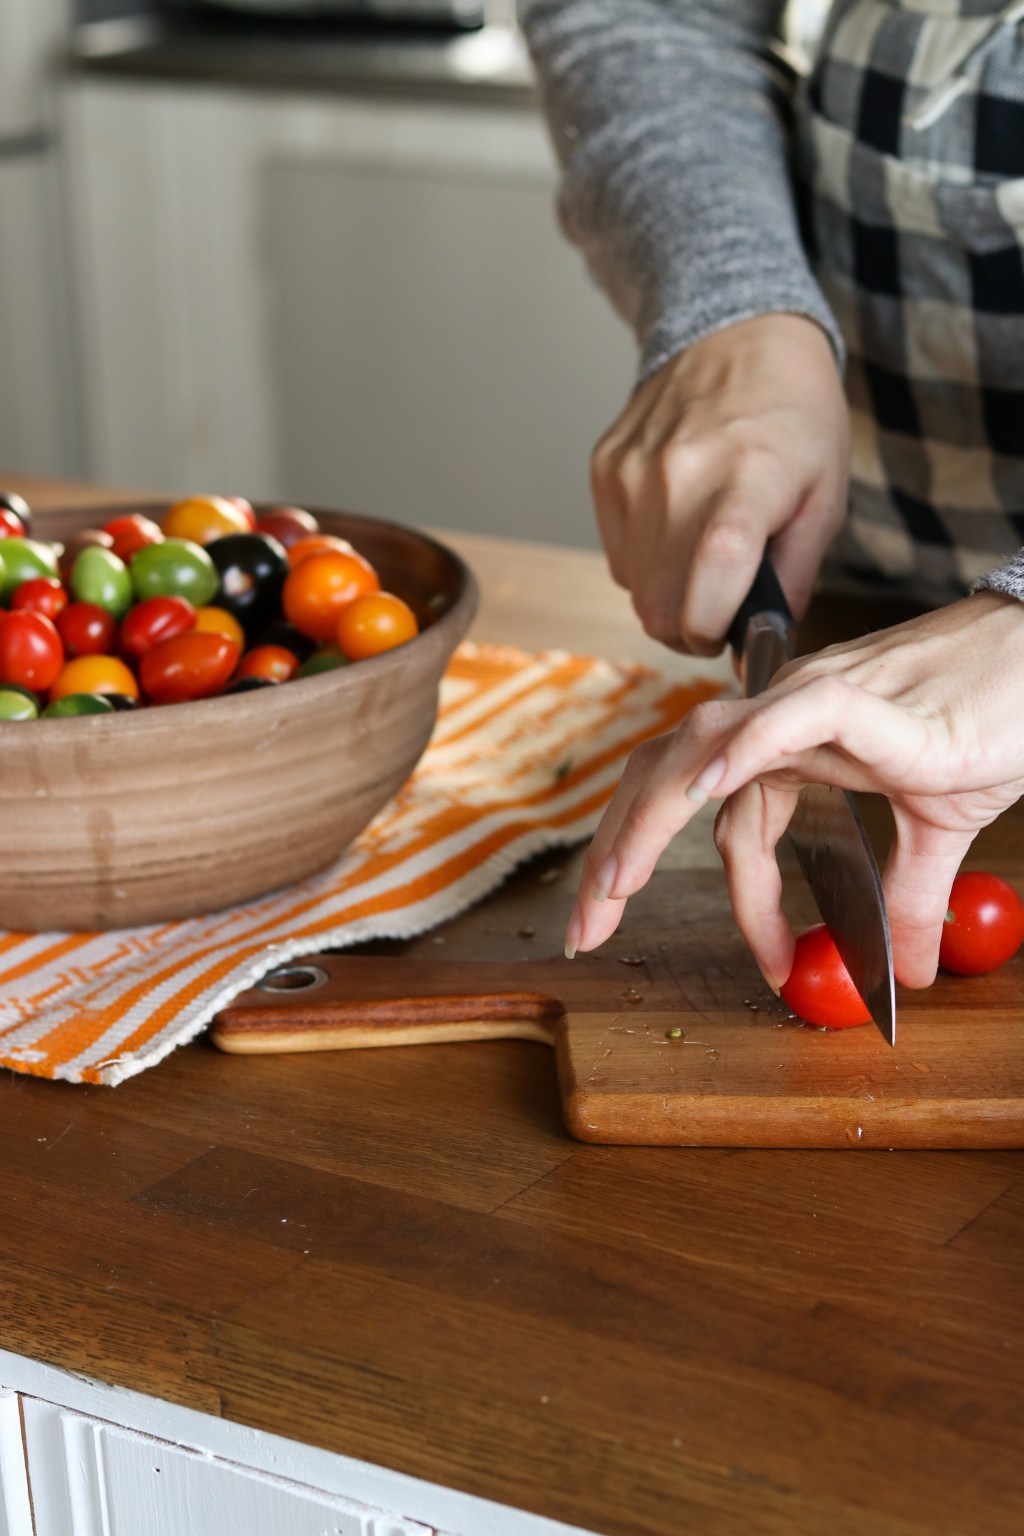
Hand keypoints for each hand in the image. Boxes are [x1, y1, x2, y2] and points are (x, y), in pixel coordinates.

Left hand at [565, 594, 1023, 989]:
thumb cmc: (994, 718)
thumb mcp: (941, 827)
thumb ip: (909, 895)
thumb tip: (906, 972)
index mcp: (788, 742)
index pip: (715, 814)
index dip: (723, 893)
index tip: (768, 967)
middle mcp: (780, 715)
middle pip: (670, 778)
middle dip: (618, 852)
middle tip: (587, 929)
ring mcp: (811, 701)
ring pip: (702, 750)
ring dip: (649, 819)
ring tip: (616, 882)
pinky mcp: (858, 696)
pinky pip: (782, 720)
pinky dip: (739, 754)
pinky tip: (702, 794)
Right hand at [591, 313, 849, 654]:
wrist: (740, 337)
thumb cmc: (795, 420)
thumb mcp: (825, 497)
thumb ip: (795, 577)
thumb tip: (764, 641)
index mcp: (747, 482)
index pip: (708, 591)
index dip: (714, 632)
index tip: (730, 635)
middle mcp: (679, 477)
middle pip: (661, 610)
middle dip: (691, 629)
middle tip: (721, 607)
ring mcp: (633, 473)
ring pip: (636, 590)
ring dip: (670, 596)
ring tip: (704, 561)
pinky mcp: (605, 470)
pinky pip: (620, 557)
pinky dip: (648, 563)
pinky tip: (679, 528)